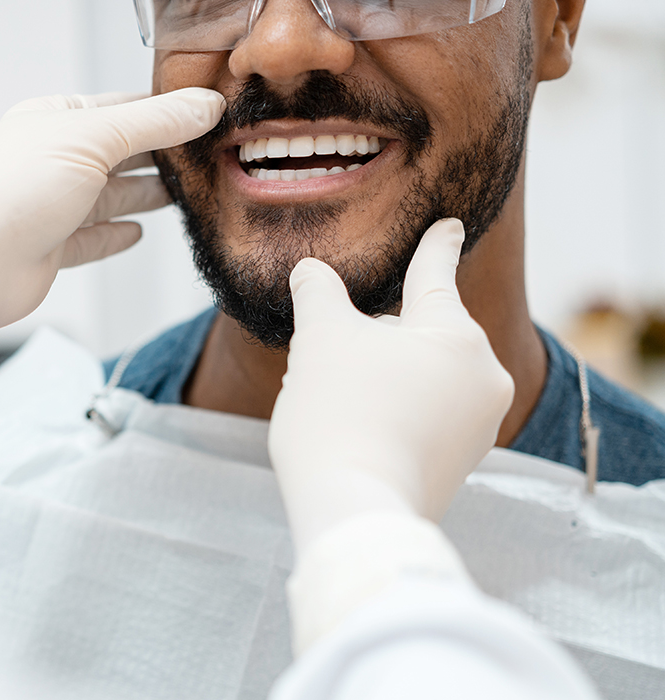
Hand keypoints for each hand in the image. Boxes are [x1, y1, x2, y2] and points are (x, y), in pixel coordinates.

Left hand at [0, 89, 224, 341]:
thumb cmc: (12, 191)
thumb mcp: (93, 138)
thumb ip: (154, 123)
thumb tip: (204, 107)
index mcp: (53, 120)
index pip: (120, 108)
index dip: (163, 111)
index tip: (204, 116)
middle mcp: (51, 161)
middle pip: (117, 154)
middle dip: (158, 155)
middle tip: (203, 156)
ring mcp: (50, 206)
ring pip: (109, 196)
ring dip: (144, 194)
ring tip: (183, 192)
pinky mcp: (50, 249)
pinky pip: (92, 239)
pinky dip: (116, 234)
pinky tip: (137, 233)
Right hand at [268, 219, 513, 551]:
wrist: (354, 509)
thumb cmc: (340, 413)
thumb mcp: (320, 339)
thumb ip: (318, 294)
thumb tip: (309, 271)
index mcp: (457, 334)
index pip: (436, 274)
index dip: (435, 246)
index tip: (451, 225)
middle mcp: (483, 376)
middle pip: (422, 332)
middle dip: (380, 335)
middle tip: (334, 358)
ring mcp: (478, 425)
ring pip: (423, 375)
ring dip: (384, 375)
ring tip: (340, 402)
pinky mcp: (462, 463)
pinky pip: (427, 416)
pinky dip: (395, 411)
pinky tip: (359, 429)